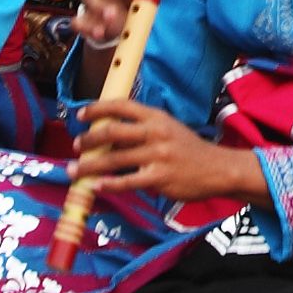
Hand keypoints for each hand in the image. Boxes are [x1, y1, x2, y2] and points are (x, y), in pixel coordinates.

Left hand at [69, 98, 264, 204]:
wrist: (218, 168)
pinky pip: (127, 181)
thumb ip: (144, 128)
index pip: (122, 106)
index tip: (80, 115)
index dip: (98, 108)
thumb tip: (110, 134)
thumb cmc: (189, 149)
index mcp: (157, 117)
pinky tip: (95, 186)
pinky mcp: (160, 178)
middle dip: (89, 139)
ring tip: (74, 170)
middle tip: (76, 146)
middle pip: (113, 131)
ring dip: (89, 165)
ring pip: (114, 159)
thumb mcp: (169, 128)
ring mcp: (157, 155)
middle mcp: (155, 132)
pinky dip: (108, 184)